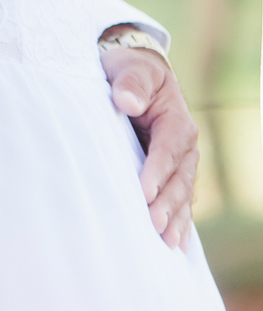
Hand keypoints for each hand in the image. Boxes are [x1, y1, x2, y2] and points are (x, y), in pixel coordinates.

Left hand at [100, 42, 197, 250]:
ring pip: (181, 193)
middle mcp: (184, 145)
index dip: (157, 171)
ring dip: (175, 217)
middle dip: (168, 203)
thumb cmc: (130, 70)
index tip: (144, 192)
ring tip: (167, 242)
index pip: (168, 149)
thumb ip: (130, 82)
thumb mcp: (129, 67)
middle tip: (154, 225)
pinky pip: (179, 199)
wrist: (136, 74)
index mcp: (177, 120)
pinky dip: (178, 220)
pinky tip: (176, 243)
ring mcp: (181, 162)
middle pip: (179, 178)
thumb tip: (127, 101)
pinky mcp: (172, 173)